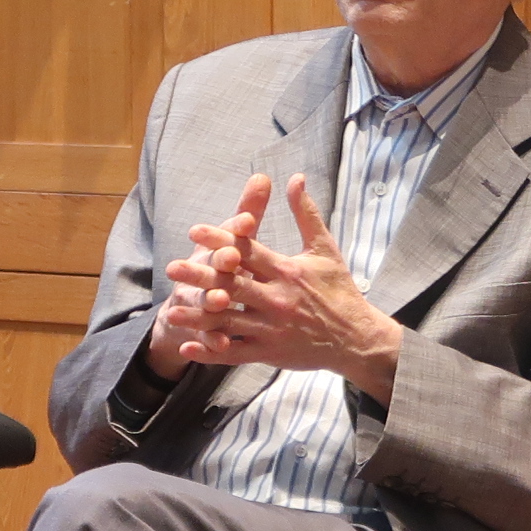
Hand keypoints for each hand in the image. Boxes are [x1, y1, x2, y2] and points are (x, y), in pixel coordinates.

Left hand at [164, 174, 402, 400]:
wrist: (358, 338)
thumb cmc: (340, 290)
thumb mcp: (325, 249)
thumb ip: (307, 213)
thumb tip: (296, 178)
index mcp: (287, 271)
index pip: (248, 252)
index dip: (221, 240)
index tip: (195, 231)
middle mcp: (277, 299)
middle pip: (232, 285)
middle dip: (201, 276)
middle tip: (172, 269)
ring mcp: (272, 328)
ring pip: (229, 321)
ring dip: (199, 317)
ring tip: (172, 310)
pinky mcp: (271, 352)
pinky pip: (236, 353)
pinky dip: (211, 352)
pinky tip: (188, 347)